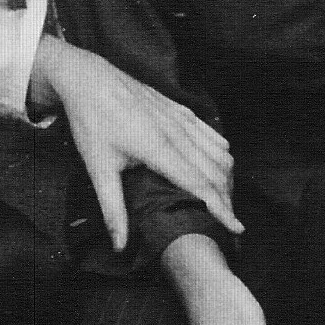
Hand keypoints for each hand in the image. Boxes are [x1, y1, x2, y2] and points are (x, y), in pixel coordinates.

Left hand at [30, 35, 239, 252]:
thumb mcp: (97, 168)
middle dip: (228, 197)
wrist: (88, 77)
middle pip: (216, 169)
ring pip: (219, 150)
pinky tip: (217, 168)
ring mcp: (181, 116)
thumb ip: (113, 209)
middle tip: (230, 222)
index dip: (221, 209)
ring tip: (224, 200)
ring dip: (227, 176)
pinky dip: (220, 154)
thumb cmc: (91, 122)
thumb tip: (120, 246)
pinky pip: (212, 132)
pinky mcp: (180, 107)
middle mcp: (177, 130)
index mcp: (158, 148)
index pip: (200, 184)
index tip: (236, 228)